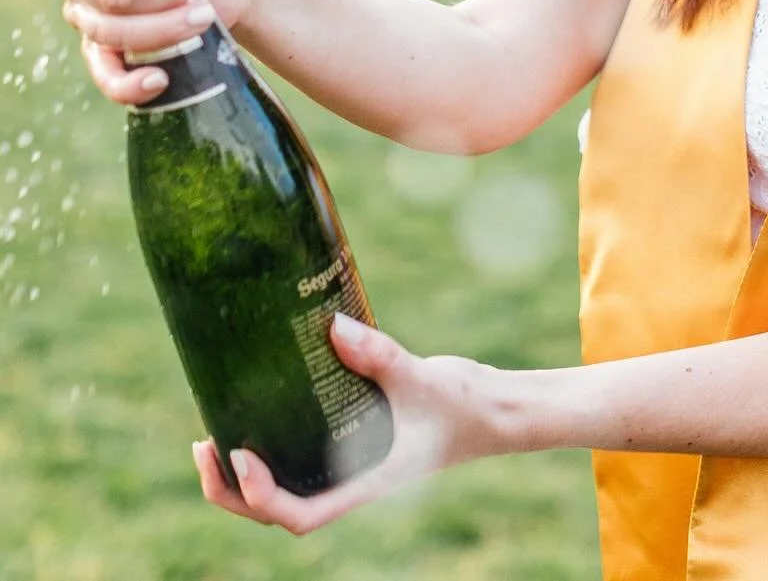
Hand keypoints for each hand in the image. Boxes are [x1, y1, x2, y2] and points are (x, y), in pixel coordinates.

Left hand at [193, 314, 514, 533]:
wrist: (492, 411)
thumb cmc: (464, 405)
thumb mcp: (422, 379)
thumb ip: (381, 356)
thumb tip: (333, 325)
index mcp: (365, 484)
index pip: (301, 516)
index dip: (262, 497)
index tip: (241, 456)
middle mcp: (351, 482)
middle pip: (277, 510)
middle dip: (231, 489)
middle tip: (202, 446)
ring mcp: (350, 466)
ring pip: (285, 487)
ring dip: (242, 473)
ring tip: (212, 433)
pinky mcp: (353, 443)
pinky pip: (302, 458)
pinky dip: (273, 445)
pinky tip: (262, 410)